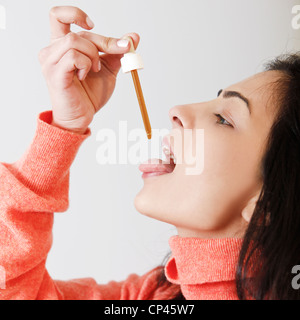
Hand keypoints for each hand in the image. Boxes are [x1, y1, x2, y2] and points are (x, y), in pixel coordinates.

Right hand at [39, 6, 139, 133]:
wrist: (81, 117)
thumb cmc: (89, 94)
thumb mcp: (107, 69)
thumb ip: (117, 52)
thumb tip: (133, 37)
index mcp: (61, 46)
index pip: (59, 16)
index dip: (76, 14)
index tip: (92, 25)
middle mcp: (51, 51)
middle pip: (77, 32)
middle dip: (103, 43)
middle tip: (117, 53)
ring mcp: (50, 62)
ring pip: (75, 41)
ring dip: (93, 56)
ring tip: (94, 70)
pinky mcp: (55, 74)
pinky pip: (73, 57)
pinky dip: (85, 65)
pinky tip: (84, 76)